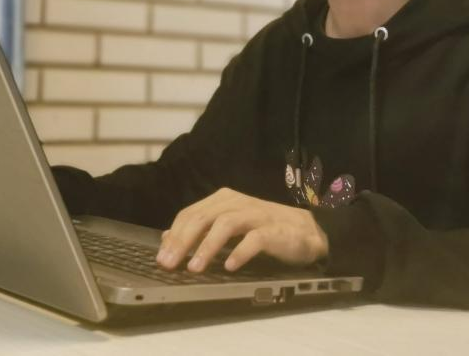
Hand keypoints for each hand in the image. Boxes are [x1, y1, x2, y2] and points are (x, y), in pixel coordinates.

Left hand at [155, 188, 328, 272]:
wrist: (306, 231)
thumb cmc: (263, 230)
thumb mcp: (228, 227)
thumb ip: (200, 230)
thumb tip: (166, 239)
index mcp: (222, 200)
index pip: (190, 213)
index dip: (174, 234)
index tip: (161, 257)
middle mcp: (236, 203)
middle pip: (203, 217)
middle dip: (183, 241)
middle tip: (170, 263)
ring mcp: (255, 215)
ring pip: (225, 224)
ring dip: (207, 246)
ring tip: (195, 268)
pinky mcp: (273, 230)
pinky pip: (254, 239)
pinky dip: (240, 253)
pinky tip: (229, 267)